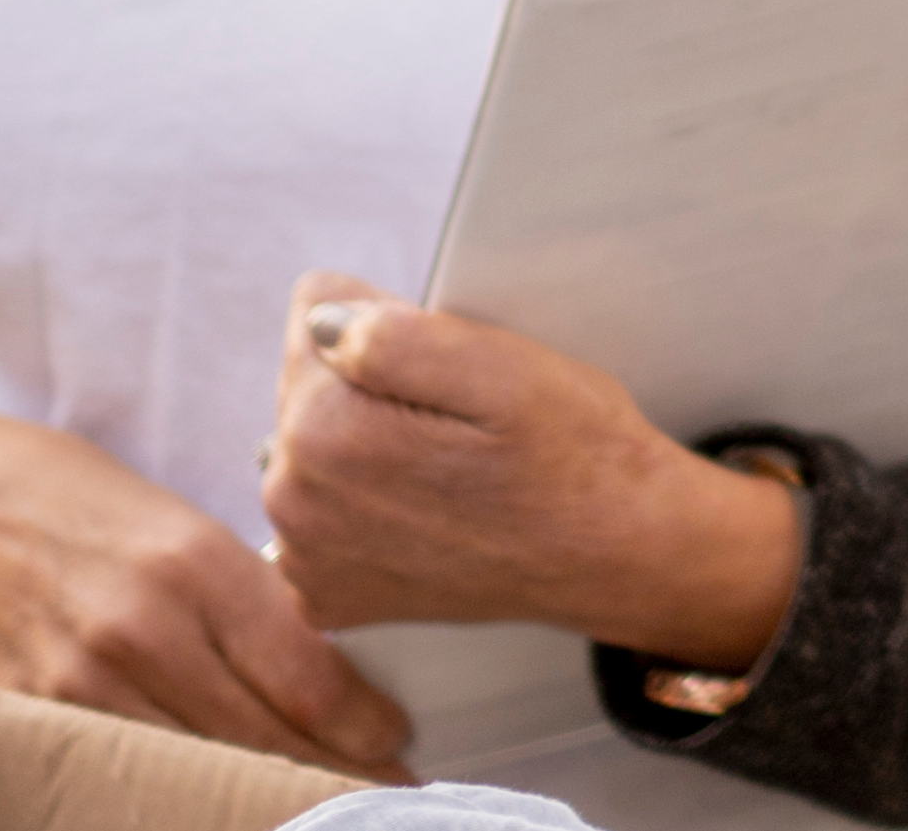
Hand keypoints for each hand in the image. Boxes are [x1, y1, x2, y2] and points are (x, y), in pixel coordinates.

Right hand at [0, 400, 413, 777]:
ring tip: (320, 811)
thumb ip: (250, 596)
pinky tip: (214, 809)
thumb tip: (338, 668)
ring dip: (261, 797)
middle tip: (386, 799)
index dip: (363, 727)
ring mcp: (79, 683)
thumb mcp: (185, 527)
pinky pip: (121, 776)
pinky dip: (175, 796)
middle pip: (259, 736)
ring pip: (195, 769)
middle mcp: (143, 628)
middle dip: (331, 776)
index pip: (306, 674)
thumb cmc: (86, 510)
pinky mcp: (32, 720)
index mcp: (199, 563)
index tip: (399, 747)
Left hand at [258, 275, 802, 672]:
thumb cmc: (574, 452)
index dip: (390, 321)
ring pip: (311, 446)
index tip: (448, 367)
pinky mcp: (324, 596)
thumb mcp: (505, 368)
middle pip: (306, 382)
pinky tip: (431, 515)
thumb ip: (393, 334)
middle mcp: (292, 502)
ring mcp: (304, 559)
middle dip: (372, 386)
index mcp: (325, 432)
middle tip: (461, 421)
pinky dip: (367, 507)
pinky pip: (322, 511)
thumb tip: (318, 318)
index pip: (314, 311)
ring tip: (451, 468)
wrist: (615, 553)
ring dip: (367, 444)